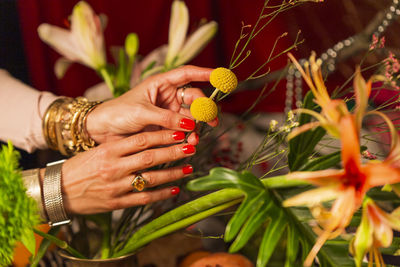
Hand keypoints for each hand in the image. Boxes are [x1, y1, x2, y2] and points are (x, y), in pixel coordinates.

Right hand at [43, 130, 194, 214]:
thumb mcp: (98, 150)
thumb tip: (149, 138)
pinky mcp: (116, 203)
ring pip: (150, 178)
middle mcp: (114, 167)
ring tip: (188, 168)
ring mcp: (116, 186)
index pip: (141, 140)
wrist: (58, 190)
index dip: (163, 136)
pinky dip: (161, 194)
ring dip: (172, 173)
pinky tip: (175, 190)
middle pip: (150, 157)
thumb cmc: (80, 167)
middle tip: (191, 147)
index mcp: (109, 150)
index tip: (179, 132)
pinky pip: (144, 198)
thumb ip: (121, 146)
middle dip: (173, 152)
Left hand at [86, 65, 217, 143]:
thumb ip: (167, 119)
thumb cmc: (118, 113)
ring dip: (197, 127)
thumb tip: (190, 126)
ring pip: (191, 117)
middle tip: (212, 119)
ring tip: (196, 139)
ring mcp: (168, 113)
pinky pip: (183, 130)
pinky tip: (189, 143)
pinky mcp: (166, 128)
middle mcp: (167, 96)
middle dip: (205, 108)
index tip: (221, 76)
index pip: (186, 74)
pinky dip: (188, 137)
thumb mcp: (142, 112)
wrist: (102, 131)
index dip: (204, 73)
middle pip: (194, 98)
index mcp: (160, 83)